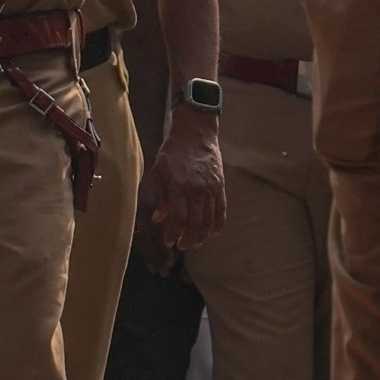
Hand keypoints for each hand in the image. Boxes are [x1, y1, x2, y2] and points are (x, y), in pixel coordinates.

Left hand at [136, 113, 224, 261]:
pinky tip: (212, 233)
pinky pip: (221, 210)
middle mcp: (196, 190)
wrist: (195, 133)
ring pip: (209, 220)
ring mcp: (211, 189)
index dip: (173, 234)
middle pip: (195, 224)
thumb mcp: (159, 171)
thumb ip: (160, 197)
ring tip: (195, 243)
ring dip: (202, 236)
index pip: (177, 219)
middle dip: (188, 240)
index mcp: (178, 187)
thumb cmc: (173, 151)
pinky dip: (218, 224)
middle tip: (182, 246)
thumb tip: (158, 219)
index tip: (169, 243)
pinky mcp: (220, 186)